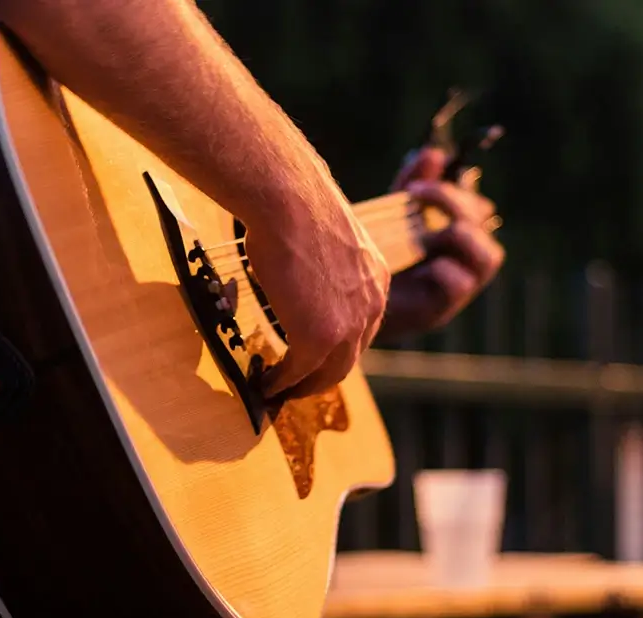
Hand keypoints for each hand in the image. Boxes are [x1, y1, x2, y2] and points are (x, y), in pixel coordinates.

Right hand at [247, 184, 390, 399]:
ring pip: (330, 372)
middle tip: (296, 384)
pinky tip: (266, 385)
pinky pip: (300, 372)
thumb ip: (322, 264)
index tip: (314, 355)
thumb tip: (297, 268)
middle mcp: (372, 306)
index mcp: (376, 280)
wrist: (289, 200)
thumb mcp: (323, 239)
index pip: (361, 326)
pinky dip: (282, 384)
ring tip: (280, 392)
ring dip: (303, 387)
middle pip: (349, 357)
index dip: (336, 345)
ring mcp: (348, 326)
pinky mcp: (320, 338)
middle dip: (322, 376)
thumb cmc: (294, 204)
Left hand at [376, 148, 504, 340]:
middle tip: (417, 193)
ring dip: (459, 235)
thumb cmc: (371, 257)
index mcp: (455, 232)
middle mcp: (463, 258)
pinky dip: (442, 270)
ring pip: (489, 256)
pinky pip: (460, 283)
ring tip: (425, 232)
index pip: (477, 204)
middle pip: (484, 222)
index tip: (416, 185)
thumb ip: (412, 185)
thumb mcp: (390, 214)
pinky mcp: (440, 309)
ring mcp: (457, 285)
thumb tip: (433, 153)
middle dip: (453, 202)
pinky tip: (418, 268)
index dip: (455, 190)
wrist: (342, 301)